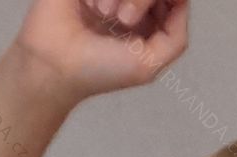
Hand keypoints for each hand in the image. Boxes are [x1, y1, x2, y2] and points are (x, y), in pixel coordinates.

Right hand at [14, 0, 189, 104]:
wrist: (55, 63)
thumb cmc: (100, 69)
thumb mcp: (149, 63)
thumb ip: (175, 37)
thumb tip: (182, 2)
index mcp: (147, 25)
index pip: (171, 2)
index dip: (169, 1)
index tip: (151, 12)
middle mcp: (128, 4)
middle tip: (123, 19)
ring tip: (105, 15)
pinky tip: (92, 6)